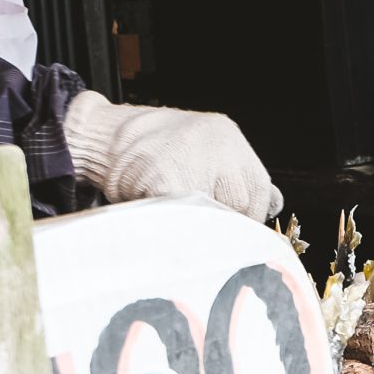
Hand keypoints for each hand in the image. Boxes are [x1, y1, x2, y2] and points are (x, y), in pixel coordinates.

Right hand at [63, 93, 281, 220]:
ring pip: (216, 215)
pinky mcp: (167, 182)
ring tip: (185, 234)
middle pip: (243, 204)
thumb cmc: (149, 152)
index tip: (236, 233)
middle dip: (227, 225)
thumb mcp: (199, 150)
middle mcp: (217, 143)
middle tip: (208, 237)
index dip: (248, 217)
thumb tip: (275, 203)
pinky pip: (184, 220)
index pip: (259, 189)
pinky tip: (167, 232)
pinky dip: (177, 232)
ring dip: (203, 230)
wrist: (98, 136)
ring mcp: (192, 161)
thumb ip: (235, 176)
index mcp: (227, 136)